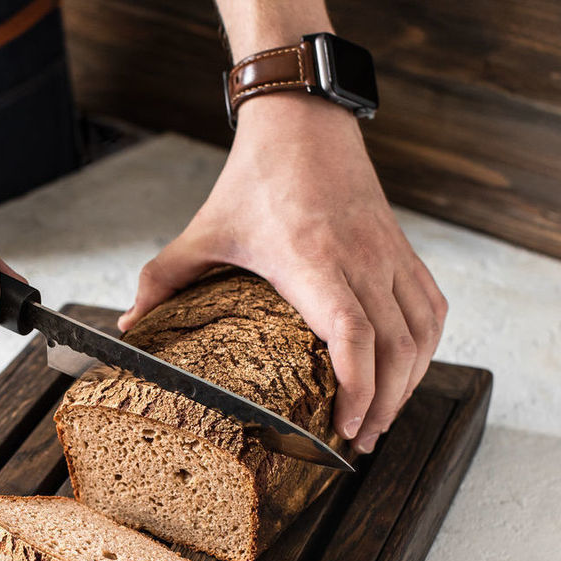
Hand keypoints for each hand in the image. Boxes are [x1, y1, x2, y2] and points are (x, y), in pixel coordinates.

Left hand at [120, 95, 447, 452]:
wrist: (303, 120)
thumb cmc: (253, 177)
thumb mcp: (202, 229)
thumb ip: (162, 278)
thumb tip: (129, 325)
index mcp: (311, 260)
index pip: (353, 332)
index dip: (359, 387)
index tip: (347, 426)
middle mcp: (360, 258)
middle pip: (395, 347)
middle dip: (382, 404)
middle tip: (360, 441)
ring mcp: (387, 252)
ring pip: (421, 331)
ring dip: (409, 382)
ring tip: (382, 418)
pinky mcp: (401, 246)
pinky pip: (431, 304)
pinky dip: (426, 345)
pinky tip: (408, 370)